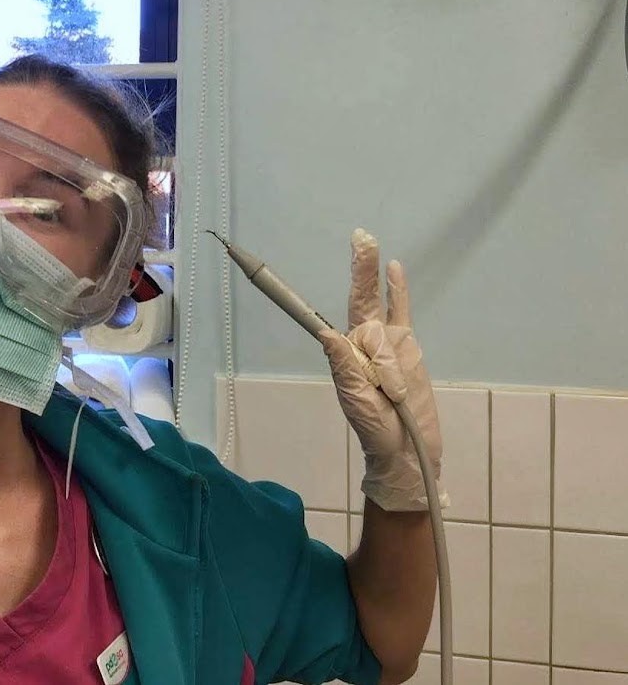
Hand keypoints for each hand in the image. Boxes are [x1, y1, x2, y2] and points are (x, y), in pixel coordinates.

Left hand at [319, 229, 447, 511]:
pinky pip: (401, 312)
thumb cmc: (375, 428)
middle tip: (359, 237)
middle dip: (359, 269)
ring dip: (382, 314)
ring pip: (381, 311)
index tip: (278, 273)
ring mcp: (385, 342)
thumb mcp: (356, 400)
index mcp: (342, 354)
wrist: (407, 448)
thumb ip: (346, 368)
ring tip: (378, 308)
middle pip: (359, 299)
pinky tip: (393, 267)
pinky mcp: (408, 346)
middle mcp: (360, 342)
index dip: (304, 298)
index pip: (324, 318)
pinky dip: (398, 290)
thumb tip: (327, 334)